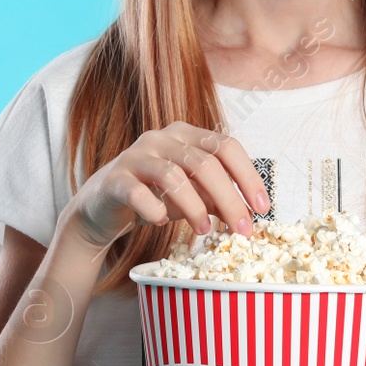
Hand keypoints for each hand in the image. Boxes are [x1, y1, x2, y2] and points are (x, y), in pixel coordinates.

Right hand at [62, 121, 270, 248]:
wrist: (103, 207)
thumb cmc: (153, 196)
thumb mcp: (192, 195)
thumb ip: (217, 197)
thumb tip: (250, 213)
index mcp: (186, 135)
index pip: (226, 146)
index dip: (248, 177)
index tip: (262, 208)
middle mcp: (161, 138)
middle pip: (205, 163)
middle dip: (229, 199)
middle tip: (242, 230)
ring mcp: (135, 155)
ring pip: (173, 176)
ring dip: (195, 207)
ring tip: (205, 230)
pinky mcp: (114, 179)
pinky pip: (138, 193)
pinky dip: (155, 209)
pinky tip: (161, 221)